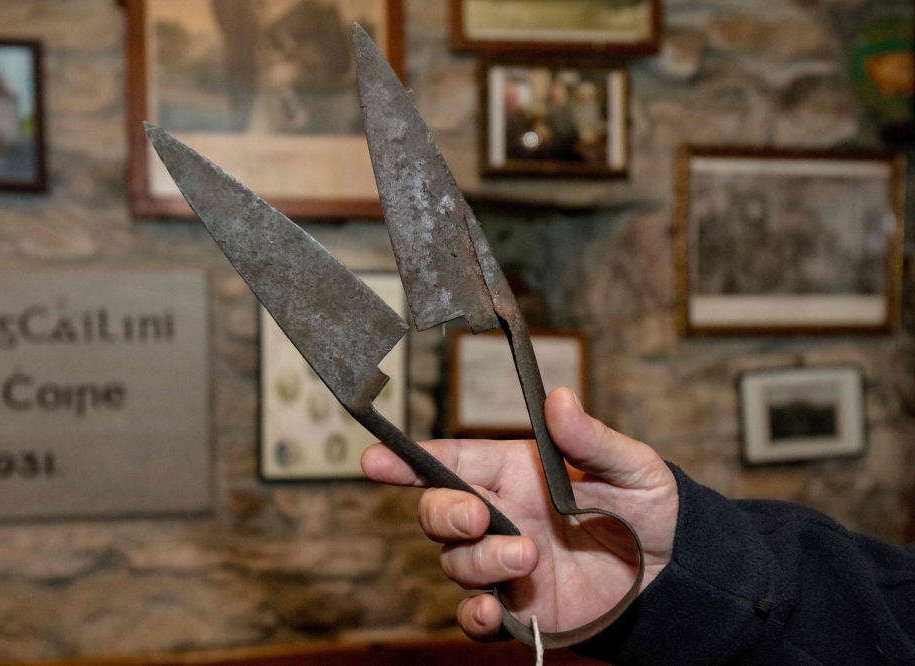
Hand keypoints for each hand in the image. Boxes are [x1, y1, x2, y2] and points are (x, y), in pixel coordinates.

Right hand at [361, 387, 678, 639]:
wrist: (673, 572)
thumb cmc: (648, 507)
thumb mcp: (631, 465)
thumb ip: (590, 438)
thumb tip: (560, 397)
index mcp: (515, 473)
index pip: (451, 462)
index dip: (408, 460)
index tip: (374, 459)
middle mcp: (501, 516)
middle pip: (438, 513)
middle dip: (444, 514)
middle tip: (478, 519)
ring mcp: (505, 564)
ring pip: (455, 563)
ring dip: (480, 562)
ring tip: (529, 559)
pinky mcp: (519, 609)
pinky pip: (476, 617)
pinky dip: (475, 618)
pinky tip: (494, 614)